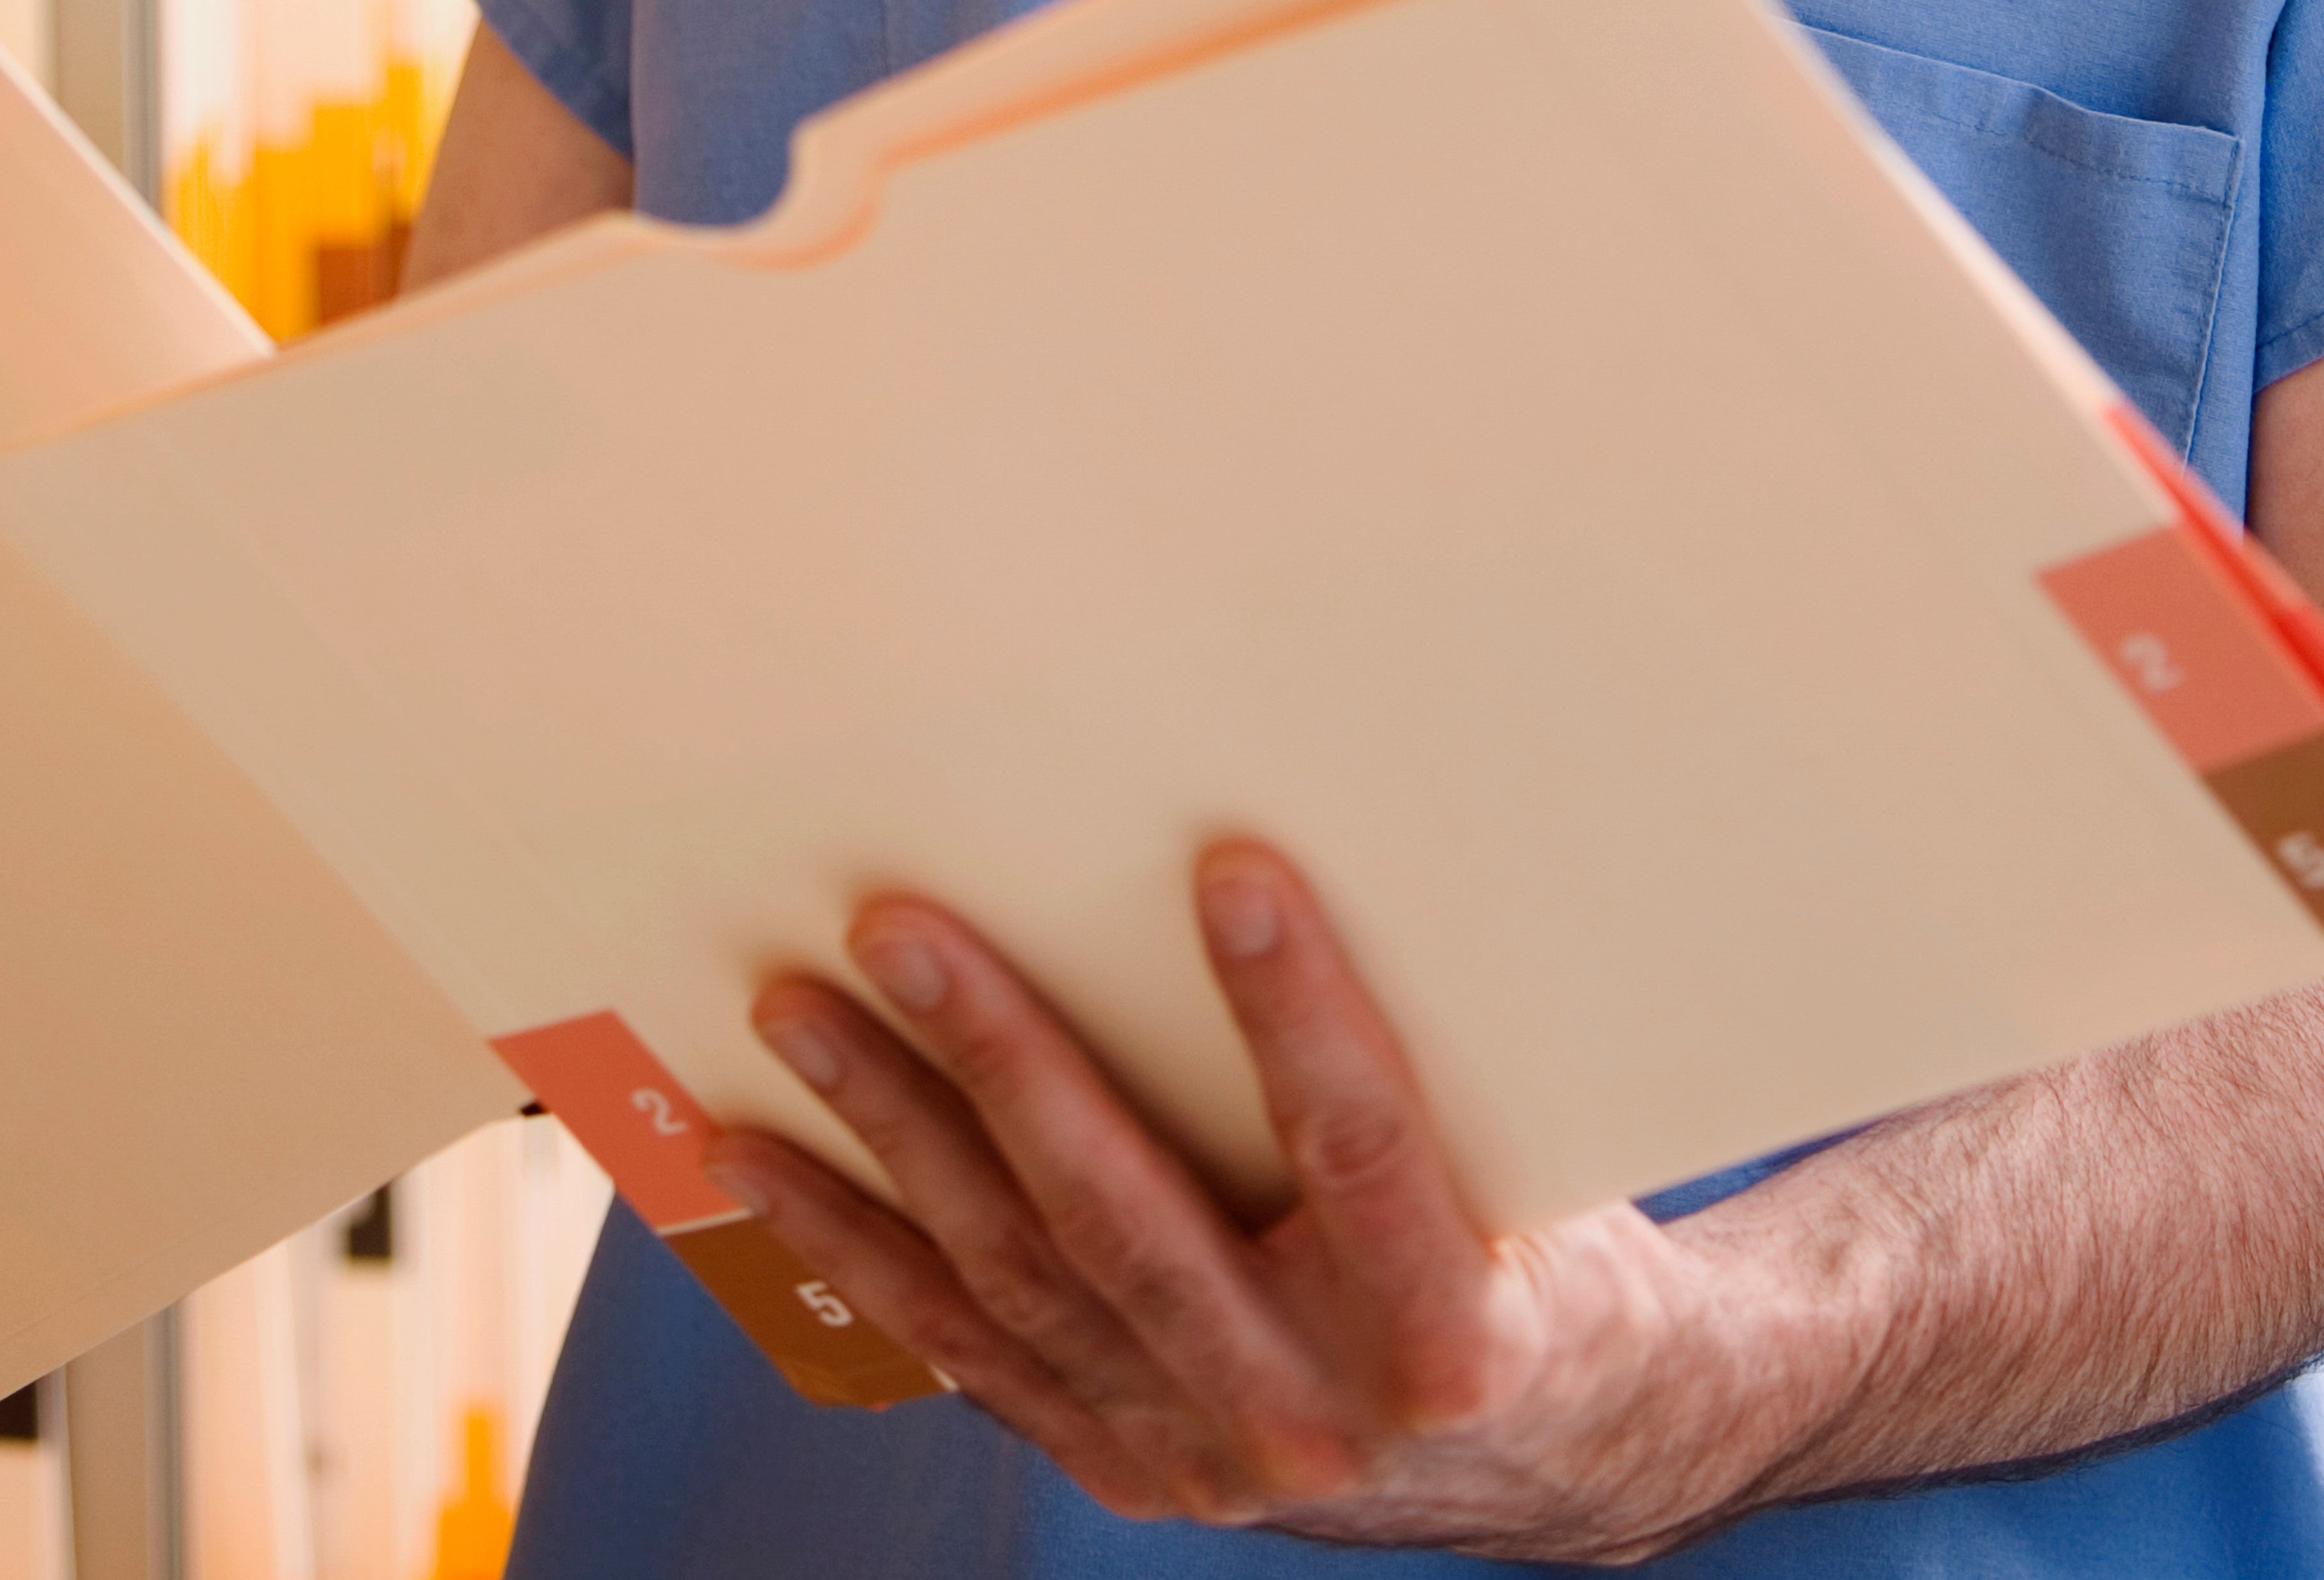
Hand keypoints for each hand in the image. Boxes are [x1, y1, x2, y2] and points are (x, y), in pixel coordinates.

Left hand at [701, 844, 1847, 1560]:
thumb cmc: (1542, 1253)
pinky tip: (760, 1159)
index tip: (1232, 868)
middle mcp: (1313, 1416)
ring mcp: (1203, 1454)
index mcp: (1447, 1336)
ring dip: (891, 1138)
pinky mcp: (1127, 1462)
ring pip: (1014, 1281)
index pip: (1360, 1152)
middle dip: (1001, 1063)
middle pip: (1125, 1220)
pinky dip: (851, 1250)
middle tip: (902, 928)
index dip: (1297, 1012)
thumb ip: (1429, 1067)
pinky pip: (965, 1347)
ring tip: (797, 1013)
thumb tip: (1285, 862)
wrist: (1562, 1444)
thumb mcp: (1533, 1166)